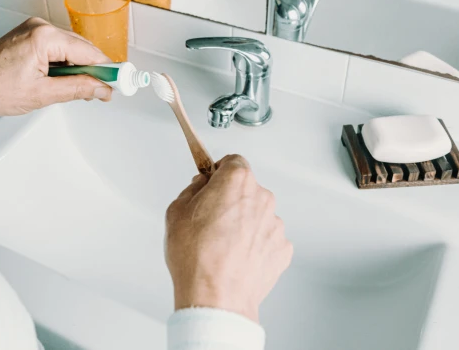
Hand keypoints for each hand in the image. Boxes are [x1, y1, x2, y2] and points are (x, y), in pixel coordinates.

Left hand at [0, 17, 111, 128]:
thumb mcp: (42, 95)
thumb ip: (77, 89)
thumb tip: (101, 88)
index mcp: (44, 37)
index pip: (88, 52)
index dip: (107, 70)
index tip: (122, 82)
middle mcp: (39, 27)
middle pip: (81, 48)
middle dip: (93, 71)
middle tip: (103, 93)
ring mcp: (32, 29)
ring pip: (70, 49)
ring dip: (78, 69)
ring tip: (77, 91)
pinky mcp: (27, 36)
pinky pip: (56, 48)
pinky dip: (64, 64)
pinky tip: (62, 81)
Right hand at [165, 155, 292, 322]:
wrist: (216, 297)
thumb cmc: (196, 257)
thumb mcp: (176, 211)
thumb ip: (192, 190)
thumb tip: (201, 186)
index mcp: (237, 181)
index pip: (233, 161)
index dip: (219, 172)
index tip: (211, 182)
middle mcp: (261, 198)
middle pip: (246, 189)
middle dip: (230, 199)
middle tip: (210, 220)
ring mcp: (274, 224)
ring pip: (257, 215)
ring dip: (244, 223)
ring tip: (222, 246)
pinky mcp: (281, 248)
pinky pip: (266, 239)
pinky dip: (254, 245)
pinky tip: (236, 258)